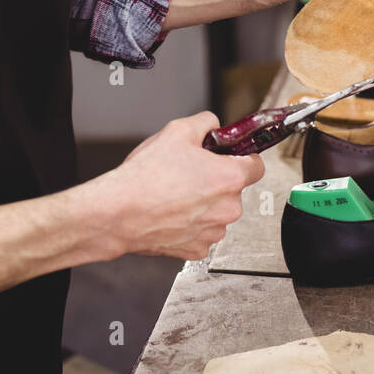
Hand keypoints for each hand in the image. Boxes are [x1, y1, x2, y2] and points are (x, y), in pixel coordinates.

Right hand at [100, 112, 265, 260]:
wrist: (117, 213)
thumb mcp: (177, 130)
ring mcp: (213, 232)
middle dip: (215, 181)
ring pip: (216, 213)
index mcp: (230, 178)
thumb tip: (212, 125)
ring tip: (173, 194)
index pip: (256, 166)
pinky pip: (200, 233)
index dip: (242, 158)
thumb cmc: (145, 177)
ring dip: (202, 204)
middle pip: (233, 190)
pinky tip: (169, 213)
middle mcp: (228, 208)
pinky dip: (188, 225)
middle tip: (188, 173)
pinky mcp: (196, 250)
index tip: (230, 157)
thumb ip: (205, 123)